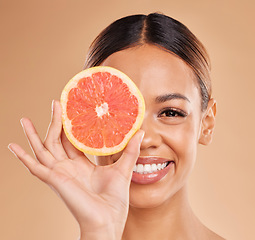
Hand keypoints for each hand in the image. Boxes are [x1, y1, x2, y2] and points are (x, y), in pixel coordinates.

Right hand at [8, 100, 143, 239]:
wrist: (108, 221)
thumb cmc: (114, 200)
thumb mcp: (123, 168)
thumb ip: (131, 150)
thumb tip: (140, 132)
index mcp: (82, 165)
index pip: (71, 141)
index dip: (69, 126)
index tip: (69, 109)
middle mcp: (68, 168)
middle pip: (56, 141)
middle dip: (54, 122)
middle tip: (54, 103)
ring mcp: (60, 173)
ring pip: (43, 149)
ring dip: (33, 135)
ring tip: (25, 120)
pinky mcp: (55, 180)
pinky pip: (35, 168)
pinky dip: (23, 158)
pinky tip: (13, 147)